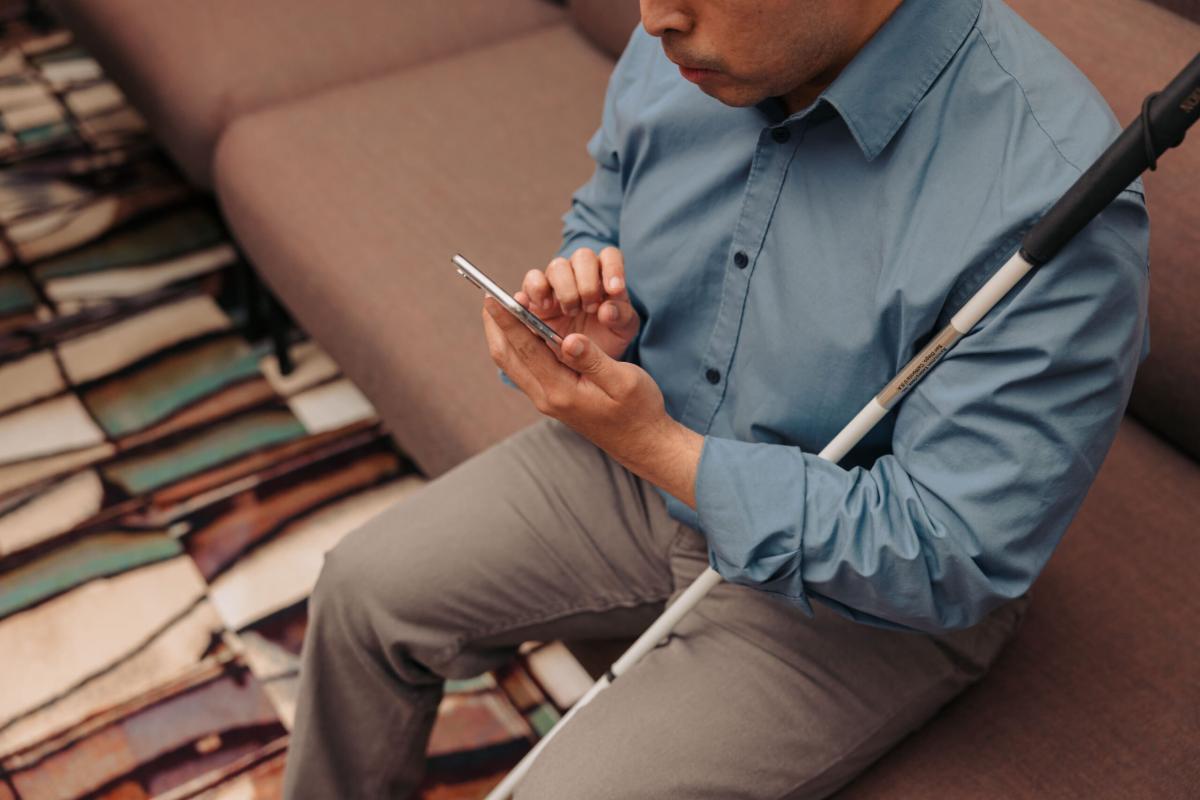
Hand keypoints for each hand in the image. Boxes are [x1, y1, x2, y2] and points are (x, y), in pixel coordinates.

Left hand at [481, 295, 701, 508]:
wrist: (641, 442)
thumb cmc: (638, 410)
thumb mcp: (624, 382)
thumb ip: (594, 360)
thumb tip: (569, 338)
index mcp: (561, 391)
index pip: (526, 349)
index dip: (508, 320)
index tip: (493, 297)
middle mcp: (546, 397)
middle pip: (507, 357)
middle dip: (495, 326)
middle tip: (488, 297)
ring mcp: (546, 400)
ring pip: (512, 364)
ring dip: (502, 336)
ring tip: (498, 310)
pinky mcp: (552, 399)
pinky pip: (523, 368)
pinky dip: (516, 346)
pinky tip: (521, 331)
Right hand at [514, 246, 639, 359]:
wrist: (580, 359)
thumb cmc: (605, 338)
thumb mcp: (622, 331)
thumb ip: (622, 317)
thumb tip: (607, 310)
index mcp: (605, 275)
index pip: (610, 255)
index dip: (613, 268)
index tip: (615, 291)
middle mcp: (580, 273)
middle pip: (583, 256)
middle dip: (588, 283)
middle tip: (590, 308)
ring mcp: (556, 281)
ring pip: (558, 265)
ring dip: (566, 289)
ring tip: (571, 312)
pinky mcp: (534, 294)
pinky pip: (532, 279)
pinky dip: (538, 289)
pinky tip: (547, 308)